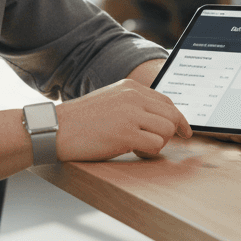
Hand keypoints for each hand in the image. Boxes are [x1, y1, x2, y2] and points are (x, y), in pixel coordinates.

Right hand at [54, 79, 191, 160]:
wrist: (57, 128)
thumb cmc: (80, 120)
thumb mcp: (110, 100)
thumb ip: (132, 104)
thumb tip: (156, 119)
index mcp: (131, 87)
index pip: (167, 102)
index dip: (179, 119)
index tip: (184, 132)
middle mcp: (134, 97)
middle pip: (172, 116)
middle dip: (170, 133)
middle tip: (157, 143)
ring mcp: (130, 114)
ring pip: (167, 130)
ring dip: (158, 143)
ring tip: (139, 147)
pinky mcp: (126, 133)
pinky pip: (155, 145)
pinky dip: (149, 152)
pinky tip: (133, 151)